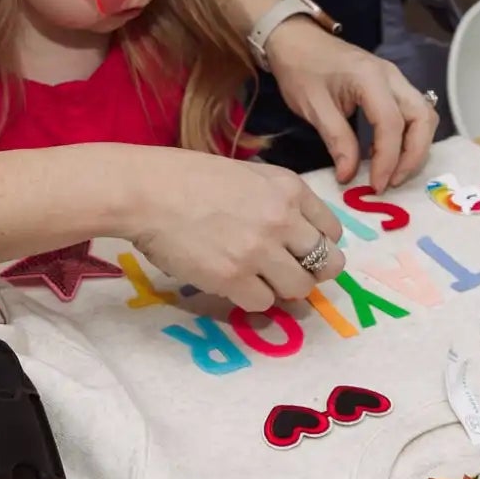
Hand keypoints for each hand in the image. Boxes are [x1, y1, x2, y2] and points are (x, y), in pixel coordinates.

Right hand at [124, 149, 346, 311]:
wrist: (147, 191)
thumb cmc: (188, 179)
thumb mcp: (247, 176)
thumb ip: (276, 201)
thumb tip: (294, 238)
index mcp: (289, 189)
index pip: (332, 230)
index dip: (318, 245)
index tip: (301, 251)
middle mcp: (282, 219)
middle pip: (327, 263)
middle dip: (311, 272)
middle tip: (289, 274)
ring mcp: (259, 250)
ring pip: (299, 288)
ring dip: (280, 288)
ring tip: (256, 278)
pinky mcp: (234, 278)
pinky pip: (263, 303)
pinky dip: (251, 298)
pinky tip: (232, 283)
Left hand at [265, 17, 436, 190]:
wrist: (295, 39)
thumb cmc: (300, 68)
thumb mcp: (313, 107)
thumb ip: (336, 140)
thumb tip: (349, 176)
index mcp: (370, 78)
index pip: (392, 124)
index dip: (388, 159)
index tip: (376, 186)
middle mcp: (392, 76)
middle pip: (423, 118)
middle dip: (413, 155)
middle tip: (392, 182)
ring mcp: (395, 78)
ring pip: (424, 115)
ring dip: (416, 146)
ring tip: (392, 171)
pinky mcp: (391, 84)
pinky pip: (413, 112)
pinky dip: (408, 136)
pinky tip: (385, 152)